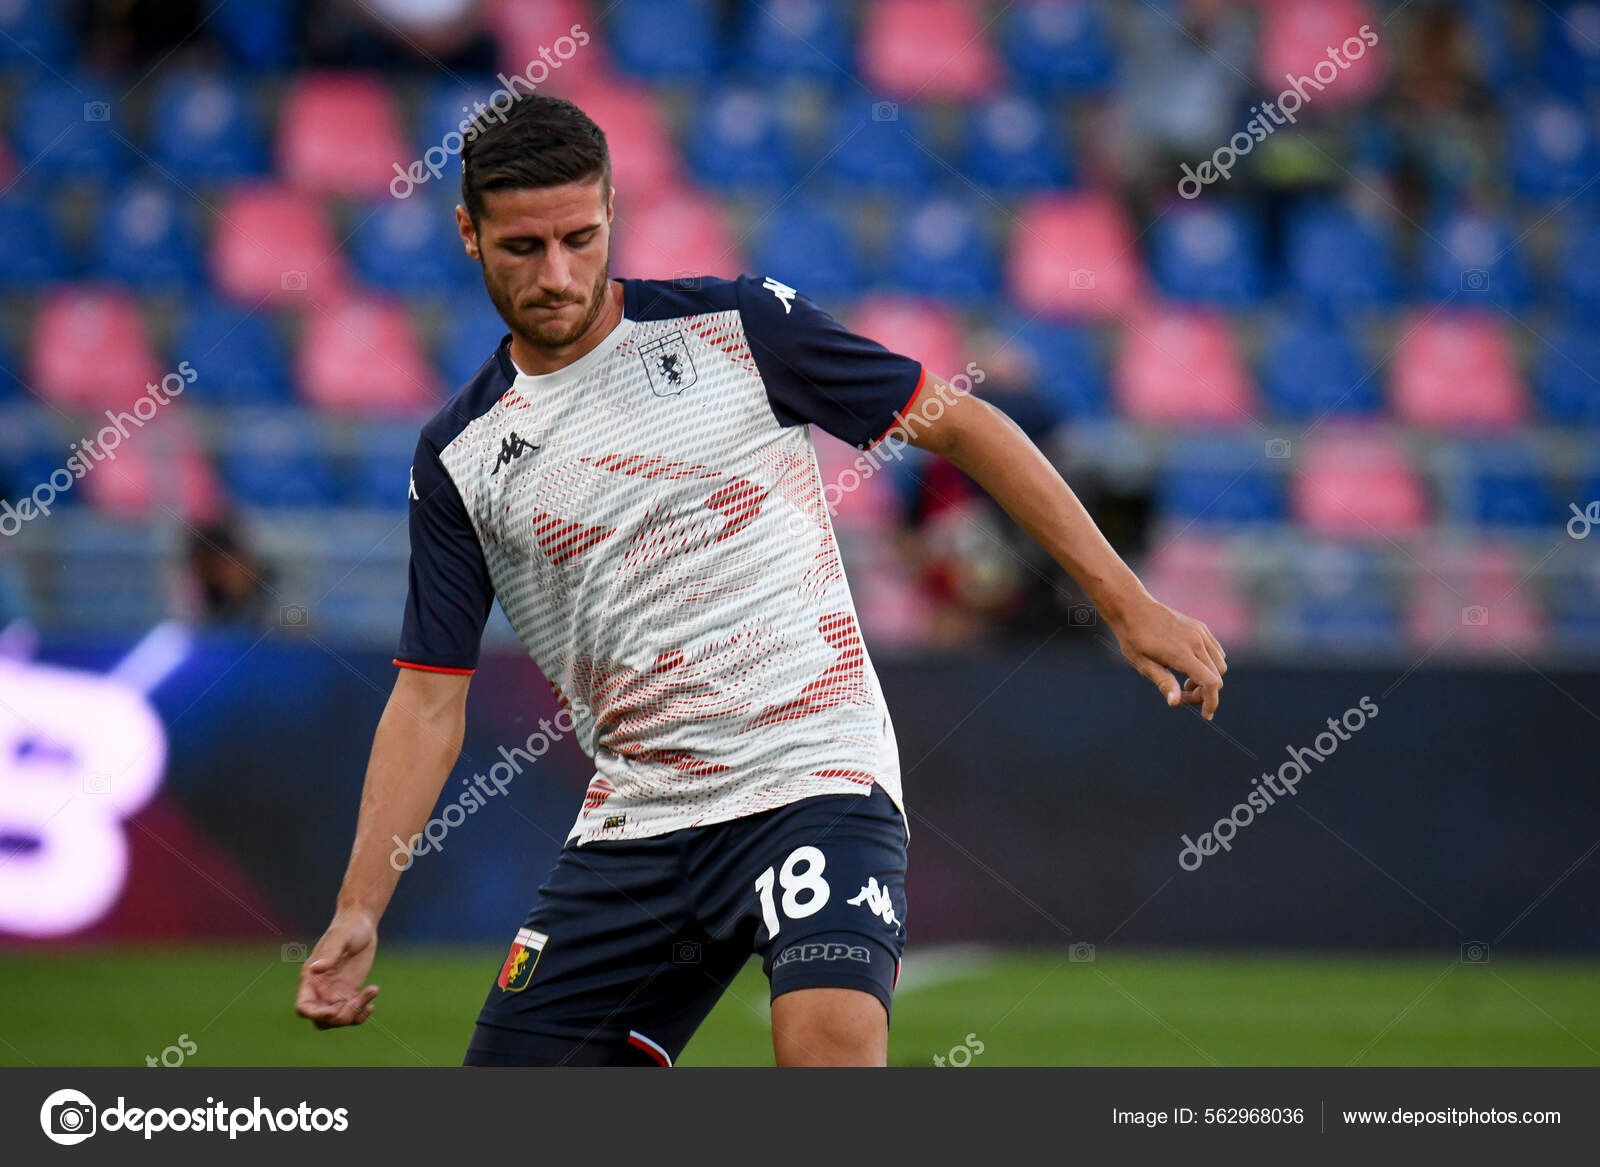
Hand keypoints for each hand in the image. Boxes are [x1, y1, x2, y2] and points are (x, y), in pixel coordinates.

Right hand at [295, 910, 379, 1028]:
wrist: (361, 924)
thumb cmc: (348, 927)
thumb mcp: (340, 937)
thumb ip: (329, 953)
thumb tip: (315, 968)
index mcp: (311, 979)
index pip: (303, 1008)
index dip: (315, 1015)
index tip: (333, 1010)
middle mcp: (320, 990)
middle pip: (322, 1020)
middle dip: (340, 1017)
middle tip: (358, 999)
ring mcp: (334, 993)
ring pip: (338, 1020)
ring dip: (355, 1014)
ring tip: (372, 990)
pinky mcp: (349, 992)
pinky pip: (351, 1013)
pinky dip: (361, 1013)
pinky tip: (372, 995)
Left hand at [1108, 591, 1227, 719]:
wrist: (1133, 608)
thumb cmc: (1134, 639)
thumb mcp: (1143, 665)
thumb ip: (1163, 683)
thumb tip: (1175, 702)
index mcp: (1181, 653)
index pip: (1210, 683)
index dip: (1211, 702)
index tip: (1206, 715)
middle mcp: (1196, 642)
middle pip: (1216, 677)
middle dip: (1205, 693)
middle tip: (1183, 695)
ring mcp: (1200, 633)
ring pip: (1220, 665)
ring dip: (1208, 678)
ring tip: (1185, 681)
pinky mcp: (1201, 627)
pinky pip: (1216, 651)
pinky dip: (1210, 664)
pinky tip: (1190, 666)